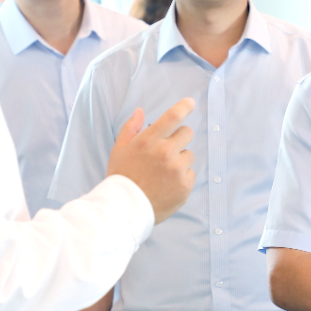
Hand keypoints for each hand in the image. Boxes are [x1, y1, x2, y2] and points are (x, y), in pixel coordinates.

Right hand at [106, 98, 195, 223]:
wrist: (125, 208)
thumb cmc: (121, 176)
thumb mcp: (119, 149)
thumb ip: (131, 128)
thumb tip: (140, 111)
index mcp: (149, 140)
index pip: (173, 116)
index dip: (184, 106)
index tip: (190, 102)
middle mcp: (165, 152)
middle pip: (187, 133)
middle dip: (179, 138)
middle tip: (167, 150)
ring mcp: (177, 169)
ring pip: (189, 154)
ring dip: (180, 159)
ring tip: (163, 172)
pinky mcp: (185, 185)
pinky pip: (190, 173)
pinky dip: (182, 177)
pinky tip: (167, 184)